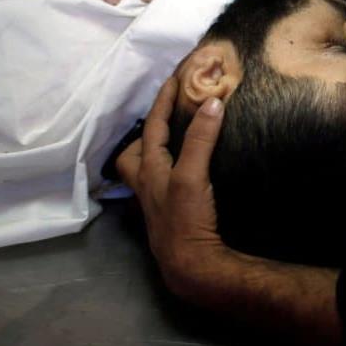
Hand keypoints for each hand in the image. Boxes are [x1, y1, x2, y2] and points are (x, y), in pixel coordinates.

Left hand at [116, 79, 226, 296]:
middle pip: (133, 153)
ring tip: (171, 143)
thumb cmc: (186, 219)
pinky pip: (162, 185)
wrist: (192, 266)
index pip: (153, 127)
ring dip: (152, 154)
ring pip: (144, 171)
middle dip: (145, 132)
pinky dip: (169, 172)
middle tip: (162, 118)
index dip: (163, 102)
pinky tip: (183, 174)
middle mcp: (147, 185)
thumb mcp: (192, 175)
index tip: (174, 79)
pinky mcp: (170, 215)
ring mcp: (156, 202)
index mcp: (149, 170)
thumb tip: (211, 103)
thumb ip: (201, 139)